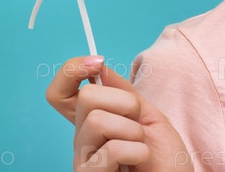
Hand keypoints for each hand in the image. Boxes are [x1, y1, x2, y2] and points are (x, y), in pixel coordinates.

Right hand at [46, 56, 192, 171]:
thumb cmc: (165, 161)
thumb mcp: (148, 116)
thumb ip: (124, 93)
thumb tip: (100, 67)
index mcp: (93, 121)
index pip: (60, 92)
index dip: (70, 70)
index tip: (97, 62)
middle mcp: (82, 139)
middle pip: (85, 97)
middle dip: (123, 102)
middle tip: (138, 122)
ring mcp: (84, 160)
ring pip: (96, 121)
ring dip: (131, 130)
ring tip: (140, 146)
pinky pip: (110, 149)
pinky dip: (136, 151)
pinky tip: (139, 162)